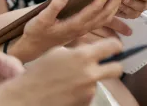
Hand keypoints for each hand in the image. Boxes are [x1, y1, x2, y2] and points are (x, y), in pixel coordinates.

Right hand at [0, 38, 123, 105]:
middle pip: (117, 68)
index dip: (115, 46)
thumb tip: (91, 50)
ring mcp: (89, 90)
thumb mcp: (57, 52)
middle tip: (106, 65)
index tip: (115, 47)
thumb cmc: (40, 71)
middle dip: (114, 66)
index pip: (112, 46)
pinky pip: (90, 93)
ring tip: (71, 80)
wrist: (29, 96)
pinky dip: (82, 91)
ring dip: (90, 79)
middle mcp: (90, 73)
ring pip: (99, 81)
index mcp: (82, 56)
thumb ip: (77, 50)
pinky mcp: (87, 102)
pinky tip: (68, 89)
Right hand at [13, 0, 126, 60]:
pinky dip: (109, 13)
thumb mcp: (41, 18)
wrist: (34, 47)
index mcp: (74, 24)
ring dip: (115, 5)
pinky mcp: (81, 31)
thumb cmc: (36, 32)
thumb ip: (55, 5)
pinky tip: (112, 7)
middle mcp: (82, 28)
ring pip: (105, 19)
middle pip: (105, 13)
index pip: (95, 8)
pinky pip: (100, 22)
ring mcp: (83, 31)